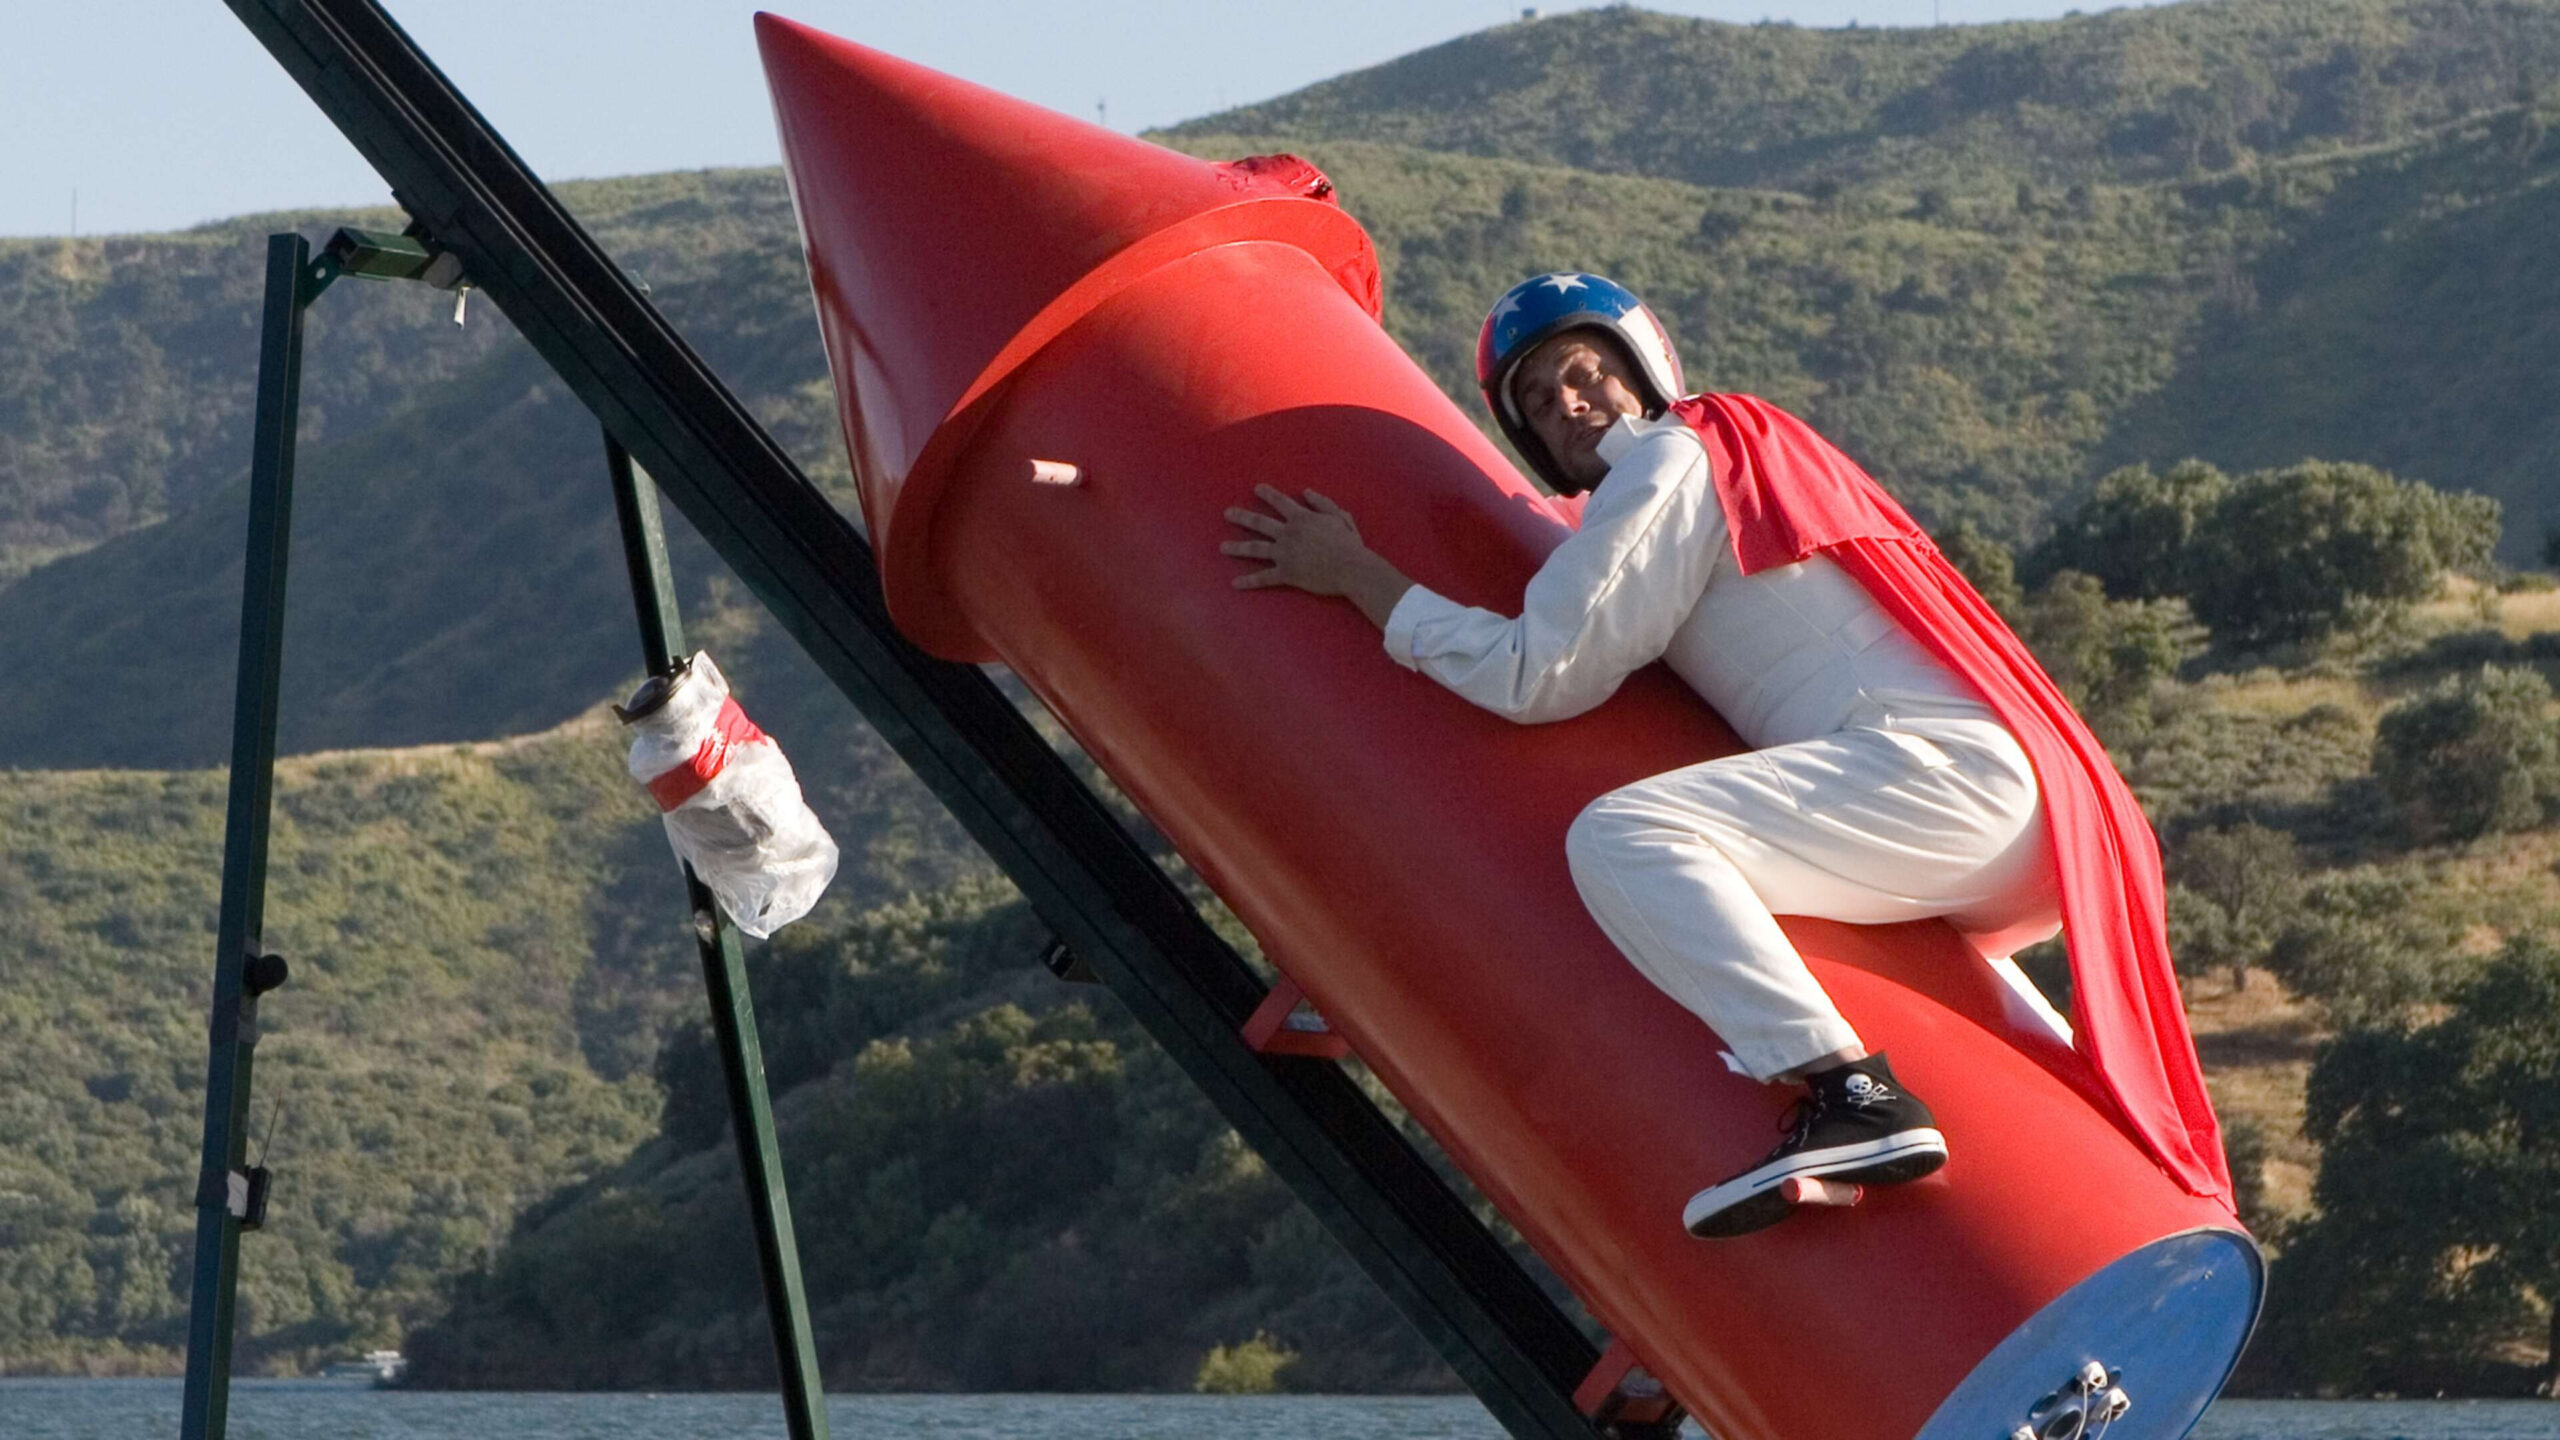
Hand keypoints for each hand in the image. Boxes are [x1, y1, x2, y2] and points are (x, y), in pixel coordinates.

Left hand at [1223, 485, 1369, 594]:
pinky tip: (1235, 583)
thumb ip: (1322, 503)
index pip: (1280, 502)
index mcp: (1301, 518)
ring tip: (1222, 547)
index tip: (1256, 488)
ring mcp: (1285, 554)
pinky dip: (1249, 581)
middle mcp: (1288, 533)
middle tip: (1227, 513)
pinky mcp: (1287, 573)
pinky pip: (1264, 577)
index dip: (1268, 494)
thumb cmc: (1349, 544)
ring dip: (1237, 547)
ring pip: (1256, 548)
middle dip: (1241, 516)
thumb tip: (1306, 492)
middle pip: (1260, 522)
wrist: (1351, 568)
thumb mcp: (1340, 517)